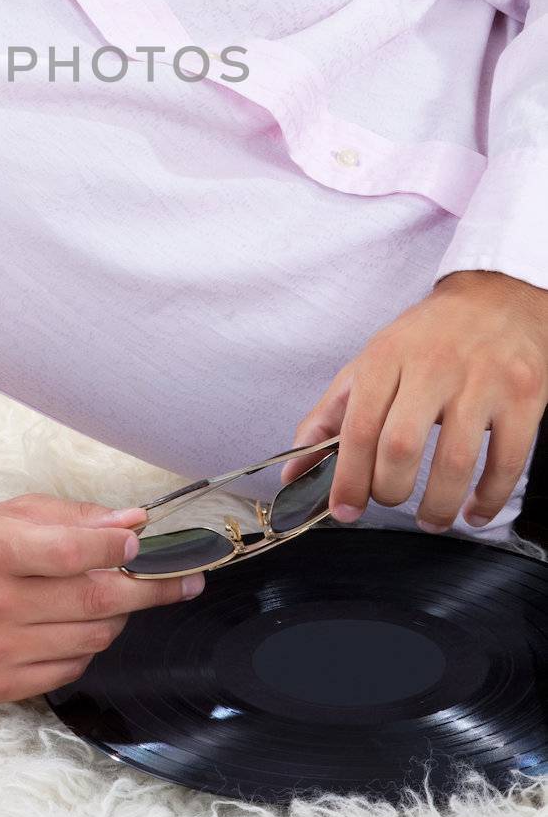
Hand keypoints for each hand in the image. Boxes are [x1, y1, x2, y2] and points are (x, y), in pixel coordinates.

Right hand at [0, 492, 205, 702]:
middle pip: (93, 601)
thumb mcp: (10, 515)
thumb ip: (74, 518)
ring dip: (117, 616)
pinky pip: (72, 669)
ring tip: (114, 596)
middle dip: (149, 589)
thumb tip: (132, 523)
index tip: (143, 543)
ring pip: (92, 639)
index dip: (116, 548)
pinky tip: (75, 626)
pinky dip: (86, 647)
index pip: (70, 552)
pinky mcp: (0, 687)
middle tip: (181, 578)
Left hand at [278, 269, 547, 533]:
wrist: (497, 298)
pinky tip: (473, 510)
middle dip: (389, 492)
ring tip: (430, 519)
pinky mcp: (523, 397)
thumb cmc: (427, 338)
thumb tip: (293, 472)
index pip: (357, 427)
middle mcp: (432, 367)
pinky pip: (506, 462)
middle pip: (400, 446)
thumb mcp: (370, 363)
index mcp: (385, 358)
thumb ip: (329, 417)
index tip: (344, 510)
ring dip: (438, 506)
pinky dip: (488, 499)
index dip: (347, 479)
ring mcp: (482, 382)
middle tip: (389, 502)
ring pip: (454, 462)